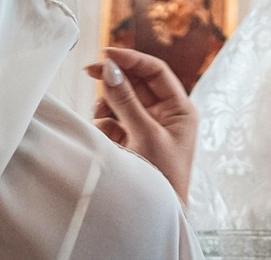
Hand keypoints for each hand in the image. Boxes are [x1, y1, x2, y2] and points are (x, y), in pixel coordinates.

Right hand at [87, 47, 196, 203]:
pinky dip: (105, 125)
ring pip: (122, 102)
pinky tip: (104, 135)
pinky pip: (114, 122)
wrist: (157, 215)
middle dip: (115, 80)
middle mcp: (166, 115)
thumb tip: (111, 69)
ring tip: (101, 116)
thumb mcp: (146, 135)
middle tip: (90, 71)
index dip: (132, 59)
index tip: (107, 53)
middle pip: (137, 84)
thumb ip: (126, 101)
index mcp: (180, 109)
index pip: (156, 72)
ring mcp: (148, 129)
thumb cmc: (162, 177)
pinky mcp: (132, 143)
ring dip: (108, 105)